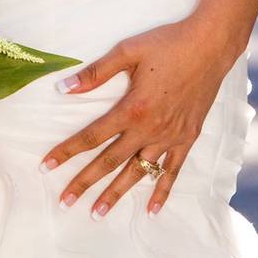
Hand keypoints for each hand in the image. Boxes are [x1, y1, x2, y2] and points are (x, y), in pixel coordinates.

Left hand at [40, 16, 240, 219]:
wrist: (211, 46)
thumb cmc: (167, 44)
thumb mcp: (127, 52)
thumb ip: (95, 73)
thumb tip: (63, 88)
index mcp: (131, 109)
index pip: (91, 137)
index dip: (66, 152)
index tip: (46, 166)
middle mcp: (149, 129)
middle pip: (109, 162)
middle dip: (84, 183)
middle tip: (65, 201)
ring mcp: (170, 137)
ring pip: (138, 172)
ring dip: (116, 194)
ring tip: (97, 213)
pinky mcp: (188, 138)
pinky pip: (172, 171)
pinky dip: (162, 191)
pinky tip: (151, 210)